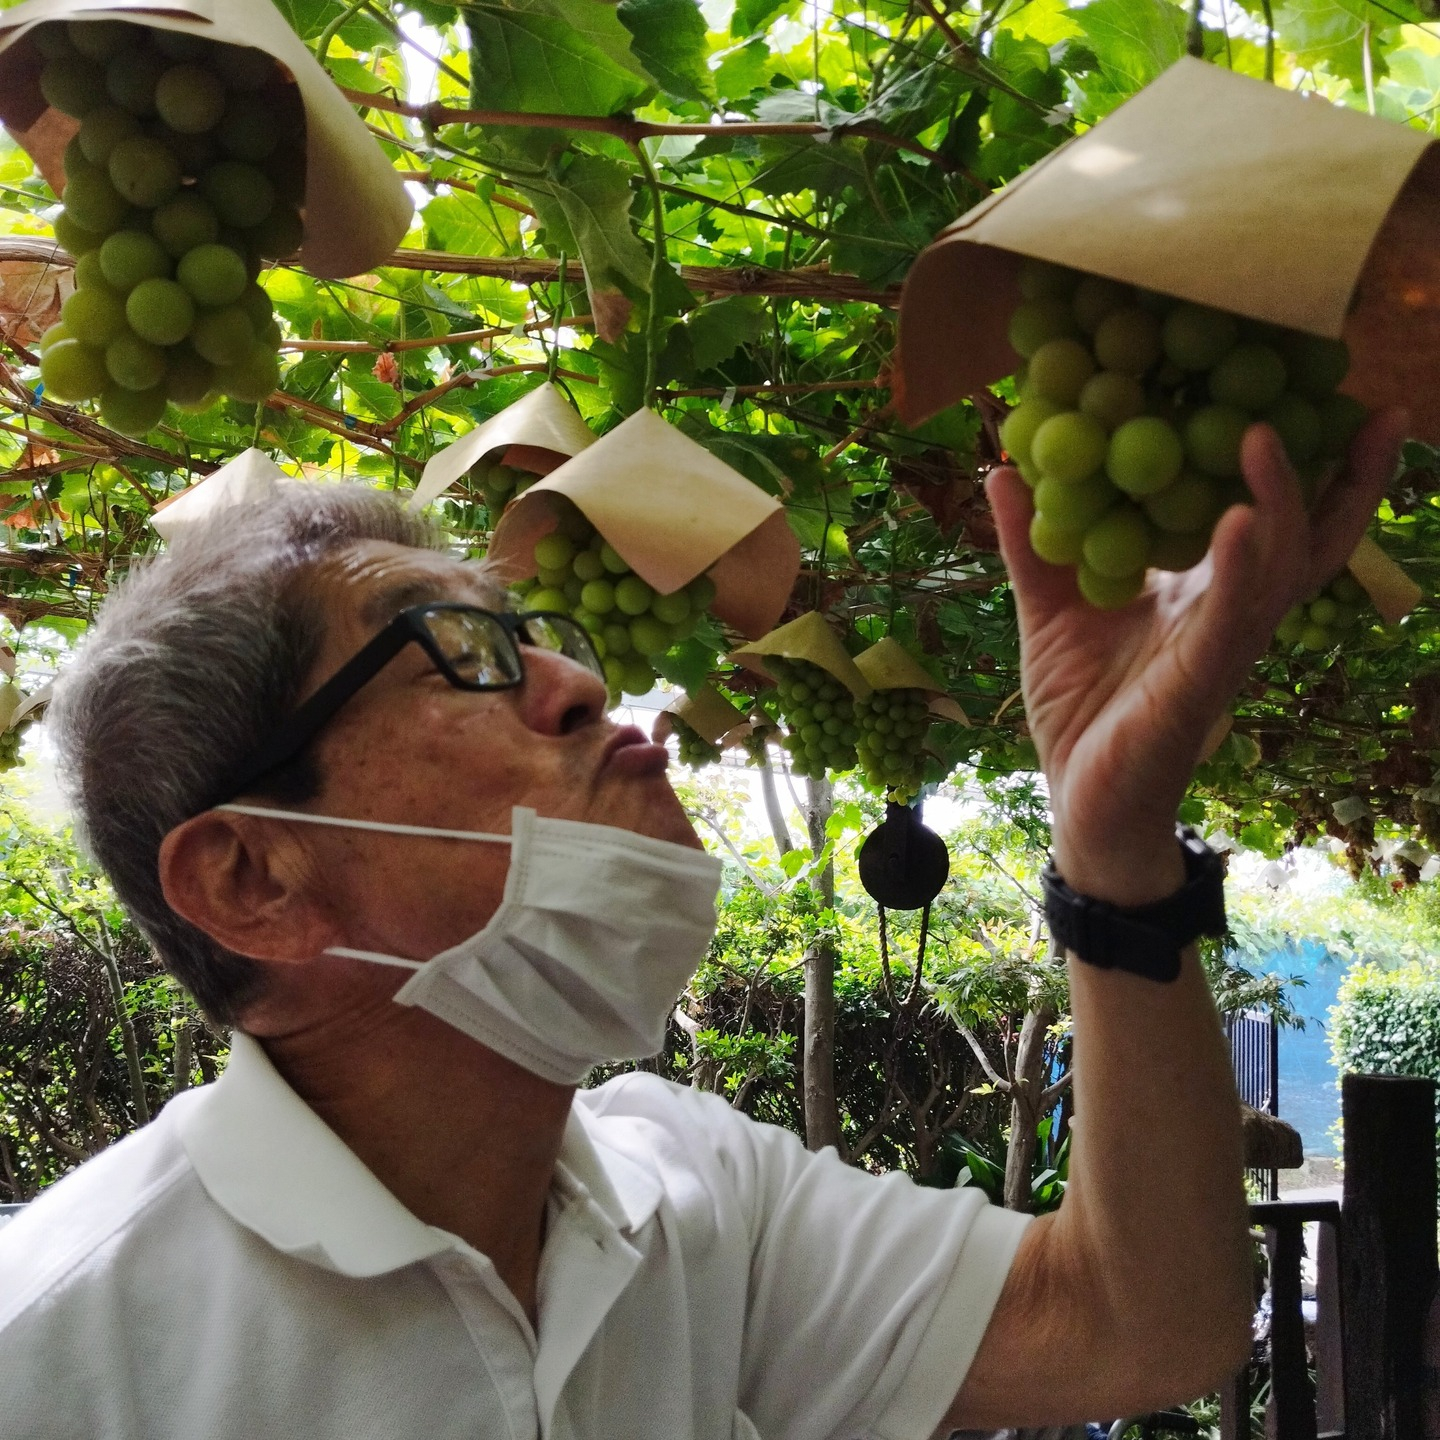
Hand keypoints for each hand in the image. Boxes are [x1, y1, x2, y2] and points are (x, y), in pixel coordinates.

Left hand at [989, 408, 1408, 906]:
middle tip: (1373, 406)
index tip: (1313, 392)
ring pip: (1280, 568)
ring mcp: (1223, 644)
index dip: (1299, 463)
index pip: (1266, 516)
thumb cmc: (1080, 707)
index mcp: (1203, 589)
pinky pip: (1231, 620)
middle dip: (1349, 476)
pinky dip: (1240, 569)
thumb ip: (1035, 542)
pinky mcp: (1201, 681)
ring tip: (1267, 434)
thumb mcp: (1048, 609)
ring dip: (1282, 500)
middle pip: (1309, 535)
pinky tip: (1243, 523)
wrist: (1079, 797)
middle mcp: (1230, 610)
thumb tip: (1006, 469)